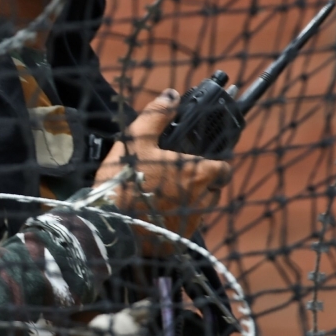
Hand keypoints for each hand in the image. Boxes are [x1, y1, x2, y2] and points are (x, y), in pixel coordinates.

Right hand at [92, 89, 231, 254]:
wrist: (110, 225)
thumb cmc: (126, 179)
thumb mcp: (137, 139)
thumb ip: (157, 115)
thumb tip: (171, 95)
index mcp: (199, 173)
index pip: (224, 168)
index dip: (215, 164)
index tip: (198, 161)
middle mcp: (203, 200)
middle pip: (212, 189)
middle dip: (199, 182)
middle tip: (173, 175)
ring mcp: (192, 223)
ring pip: (199, 208)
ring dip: (188, 201)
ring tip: (162, 194)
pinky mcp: (179, 241)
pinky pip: (184, 226)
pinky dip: (174, 219)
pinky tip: (154, 212)